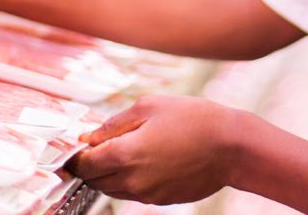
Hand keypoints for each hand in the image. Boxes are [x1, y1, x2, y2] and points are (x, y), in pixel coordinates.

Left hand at [67, 95, 243, 204]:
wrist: (231, 147)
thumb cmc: (193, 119)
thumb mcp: (149, 106)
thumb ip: (113, 124)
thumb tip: (88, 137)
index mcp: (124, 154)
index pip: (84, 165)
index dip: (76, 156)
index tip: (77, 148)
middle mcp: (132, 180)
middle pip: (95, 180)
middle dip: (92, 165)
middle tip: (100, 147)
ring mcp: (147, 194)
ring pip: (113, 189)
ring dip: (110, 174)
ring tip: (126, 151)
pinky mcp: (162, 200)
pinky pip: (135, 193)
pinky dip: (131, 180)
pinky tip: (147, 160)